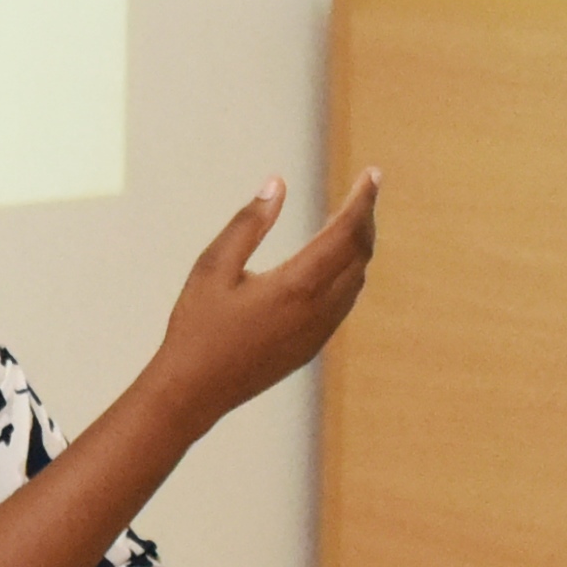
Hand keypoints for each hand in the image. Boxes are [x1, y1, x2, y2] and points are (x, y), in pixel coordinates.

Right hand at [149, 170, 379, 430]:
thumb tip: (277, 184)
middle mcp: (317, 310)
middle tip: (366, 189)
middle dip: (366, 218)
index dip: (363, 200)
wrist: (194, 392)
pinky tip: (334, 262)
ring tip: (352, 218)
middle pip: (360, 254)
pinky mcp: (311, 347)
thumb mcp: (213, 266)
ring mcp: (318, 332)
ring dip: (360, 246)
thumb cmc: (197, 327)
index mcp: (296, 286)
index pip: (346, 232)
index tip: (373, 174)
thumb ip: (249, 223)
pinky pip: (344, 301)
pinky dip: (349, 272)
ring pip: (356, 279)